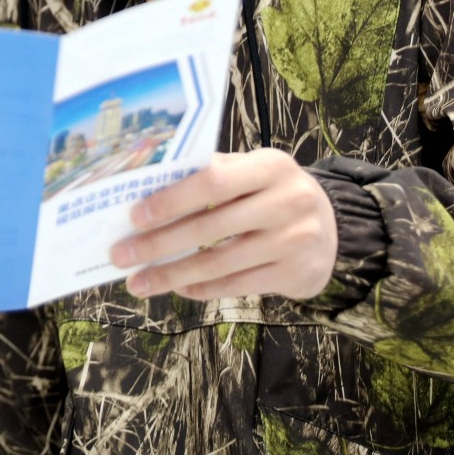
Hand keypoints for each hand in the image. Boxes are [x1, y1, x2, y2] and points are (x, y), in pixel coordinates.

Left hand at [110, 149, 337, 300]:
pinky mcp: (295, 274)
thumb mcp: (253, 172)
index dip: (170, 200)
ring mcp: (294, 240)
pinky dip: (202, 289)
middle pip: (210, 227)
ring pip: (219, 263)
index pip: (212, 181)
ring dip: (171, 275)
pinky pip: (237, 285)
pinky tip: (177, 287)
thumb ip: (212, 173)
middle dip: (158, 244)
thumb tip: (148, 187)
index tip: (134, 216)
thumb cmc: (273, 194)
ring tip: (139, 282)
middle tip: (121, 255)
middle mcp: (287, 201)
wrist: (332, 230)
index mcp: (271, 165)